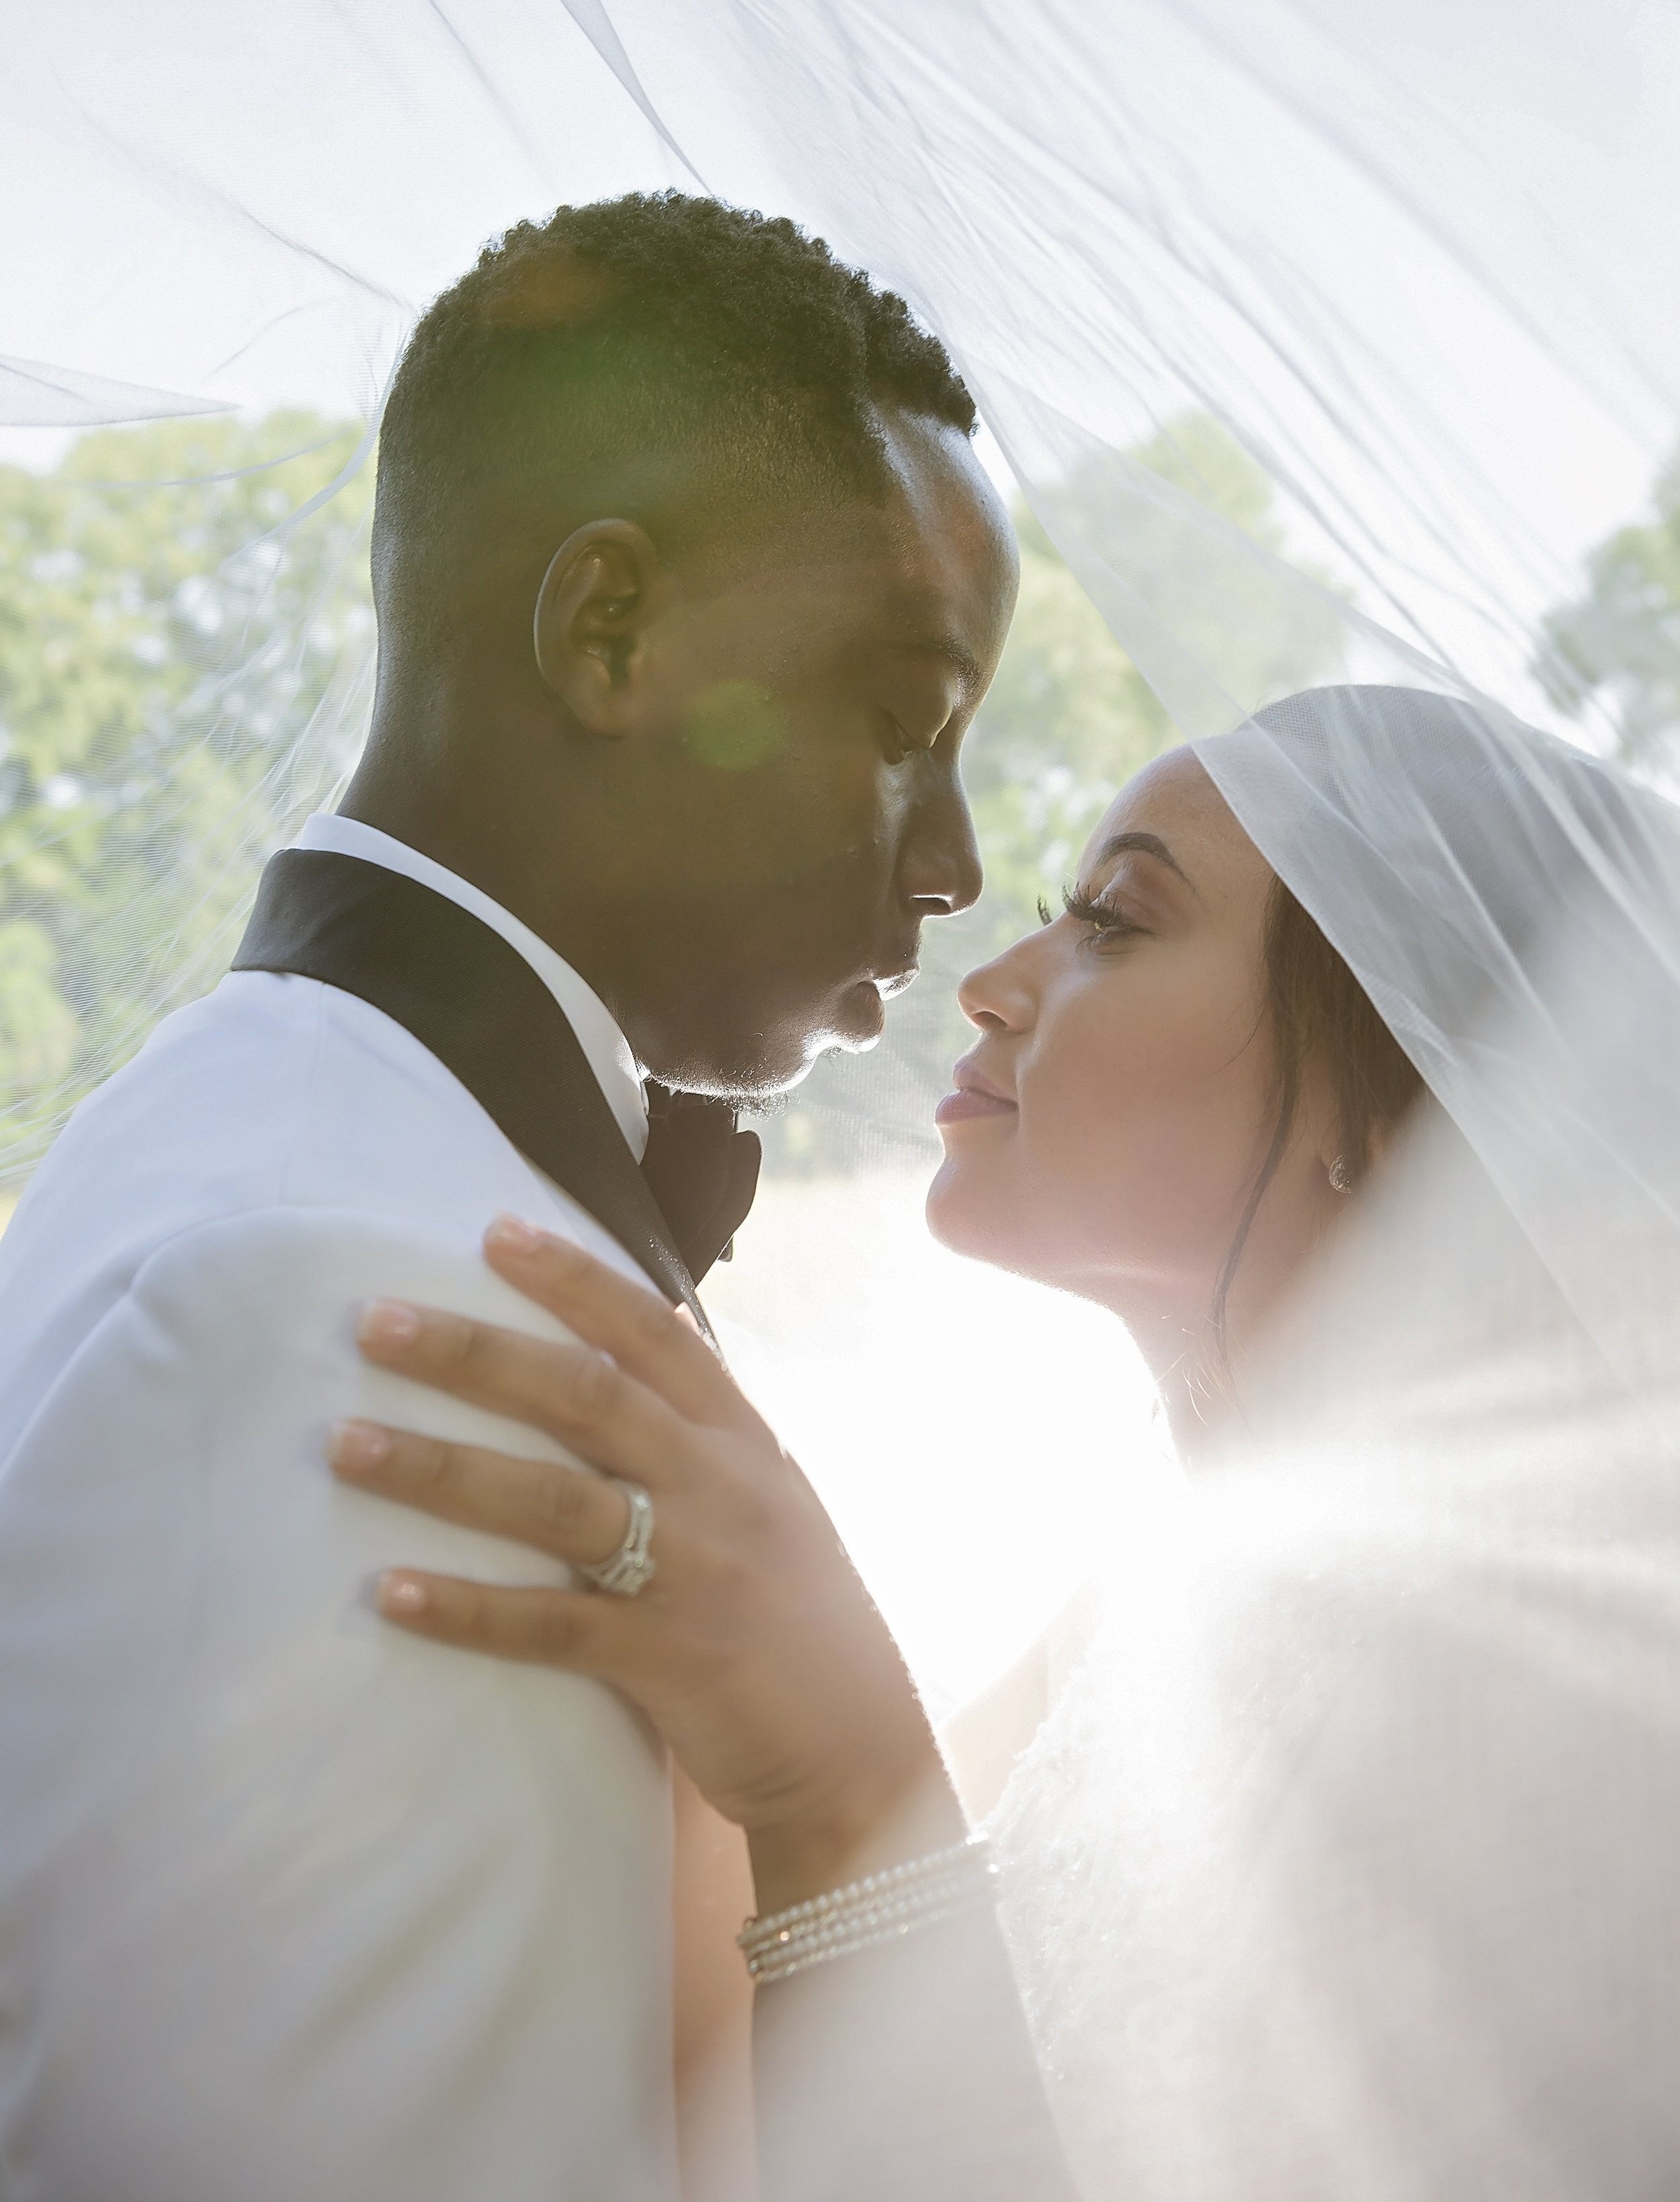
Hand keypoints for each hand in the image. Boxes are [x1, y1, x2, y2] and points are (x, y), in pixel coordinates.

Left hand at [329, 1215, 962, 1910]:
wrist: (861, 1751)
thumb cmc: (800, 1616)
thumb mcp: (771, 1497)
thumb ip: (706, 1424)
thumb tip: (653, 1327)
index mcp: (743, 1440)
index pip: (653, 1333)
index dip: (575, 1279)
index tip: (494, 1231)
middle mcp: (719, 1487)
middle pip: (584, 1396)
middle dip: (475, 1353)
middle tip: (377, 1321)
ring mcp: (694, 1568)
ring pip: (552, 1501)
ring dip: (441, 1468)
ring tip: (347, 1444)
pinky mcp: (666, 1656)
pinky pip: (549, 1626)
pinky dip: (468, 1608)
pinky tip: (393, 1592)